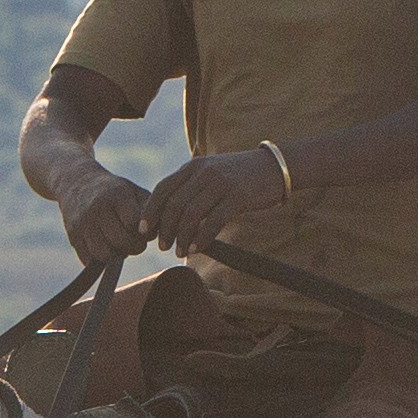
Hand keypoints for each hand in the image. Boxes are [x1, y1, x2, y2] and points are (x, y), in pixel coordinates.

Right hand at [54, 171, 158, 271]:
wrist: (77, 182)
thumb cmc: (114, 192)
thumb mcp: (133, 192)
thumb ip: (148, 210)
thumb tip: (152, 236)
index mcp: (116, 195)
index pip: (133, 223)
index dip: (142, 232)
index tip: (143, 230)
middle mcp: (97, 208)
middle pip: (120, 241)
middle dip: (133, 247)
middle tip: (135, 243)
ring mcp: (83, 223)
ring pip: (103, 254)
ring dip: (115, 255)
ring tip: (119, 245)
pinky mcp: (72, 235)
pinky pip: (88, 259)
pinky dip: (99, 259)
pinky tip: (104, 246)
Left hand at [146, 150, 291, 250]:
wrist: (273, 167)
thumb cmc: (238, 176)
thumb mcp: (210, 172)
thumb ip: (190, 186)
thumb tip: (167, 214)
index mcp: (193, 166)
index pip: (163, 189)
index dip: (150, 211)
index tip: (143, 230)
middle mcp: (204, 172)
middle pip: (174, 204)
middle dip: (164, 228)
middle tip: (161, 246)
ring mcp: (221, 183)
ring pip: (192, 214)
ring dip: (181, 236)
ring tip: (178, 250)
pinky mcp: (238, 196)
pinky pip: (214, 221)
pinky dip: (202, 237)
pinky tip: (196, 248)